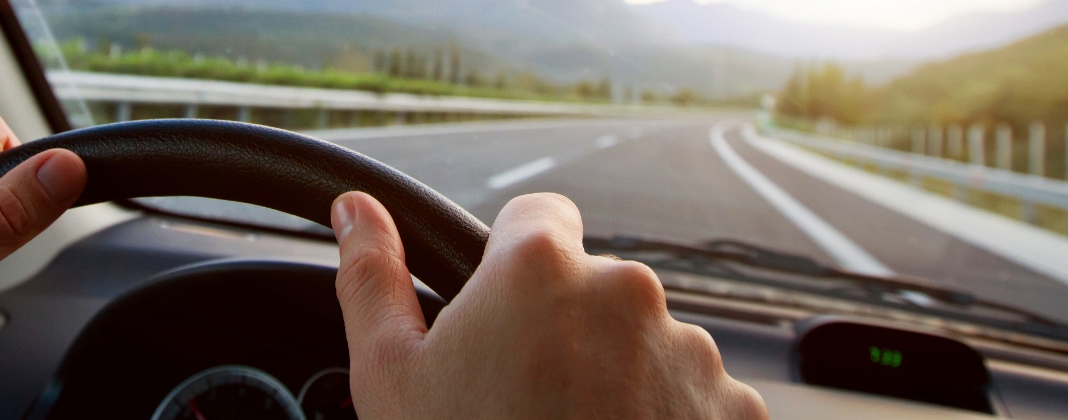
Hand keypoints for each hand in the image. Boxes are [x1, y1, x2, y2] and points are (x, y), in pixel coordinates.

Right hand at [330, 192, 766, 418]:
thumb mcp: (391, 378)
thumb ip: (372, 277)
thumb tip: (355, 210)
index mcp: (539, 268)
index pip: (539, 216)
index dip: (513, 263)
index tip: (502, 315)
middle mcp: (626, 292)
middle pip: (592, 285)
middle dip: (564, 327)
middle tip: (523, 397)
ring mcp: (690, 350)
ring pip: (643, 341)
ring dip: (616, 374)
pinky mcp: (734, 406)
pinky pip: (692, 393)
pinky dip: (663, 417)